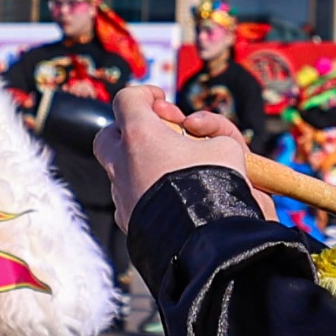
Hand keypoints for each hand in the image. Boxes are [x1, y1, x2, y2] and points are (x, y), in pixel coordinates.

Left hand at [101, 83, 256, 223]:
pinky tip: (171, 198)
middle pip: (108, 135)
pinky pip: (131, 199)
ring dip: (141, 164)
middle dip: (130, 131)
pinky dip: (146, 192)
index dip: (145, 95)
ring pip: (120, 170)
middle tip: (158, 135)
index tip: (161, 100)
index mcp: (140, 135)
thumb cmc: (219, 186)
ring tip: (174, 172)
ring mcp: (121, 194)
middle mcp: (122, 163)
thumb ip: (209, 130)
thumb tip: (195, 131)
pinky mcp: (127, 221)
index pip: (127, 99)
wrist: (211, 241)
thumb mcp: (227, 145)